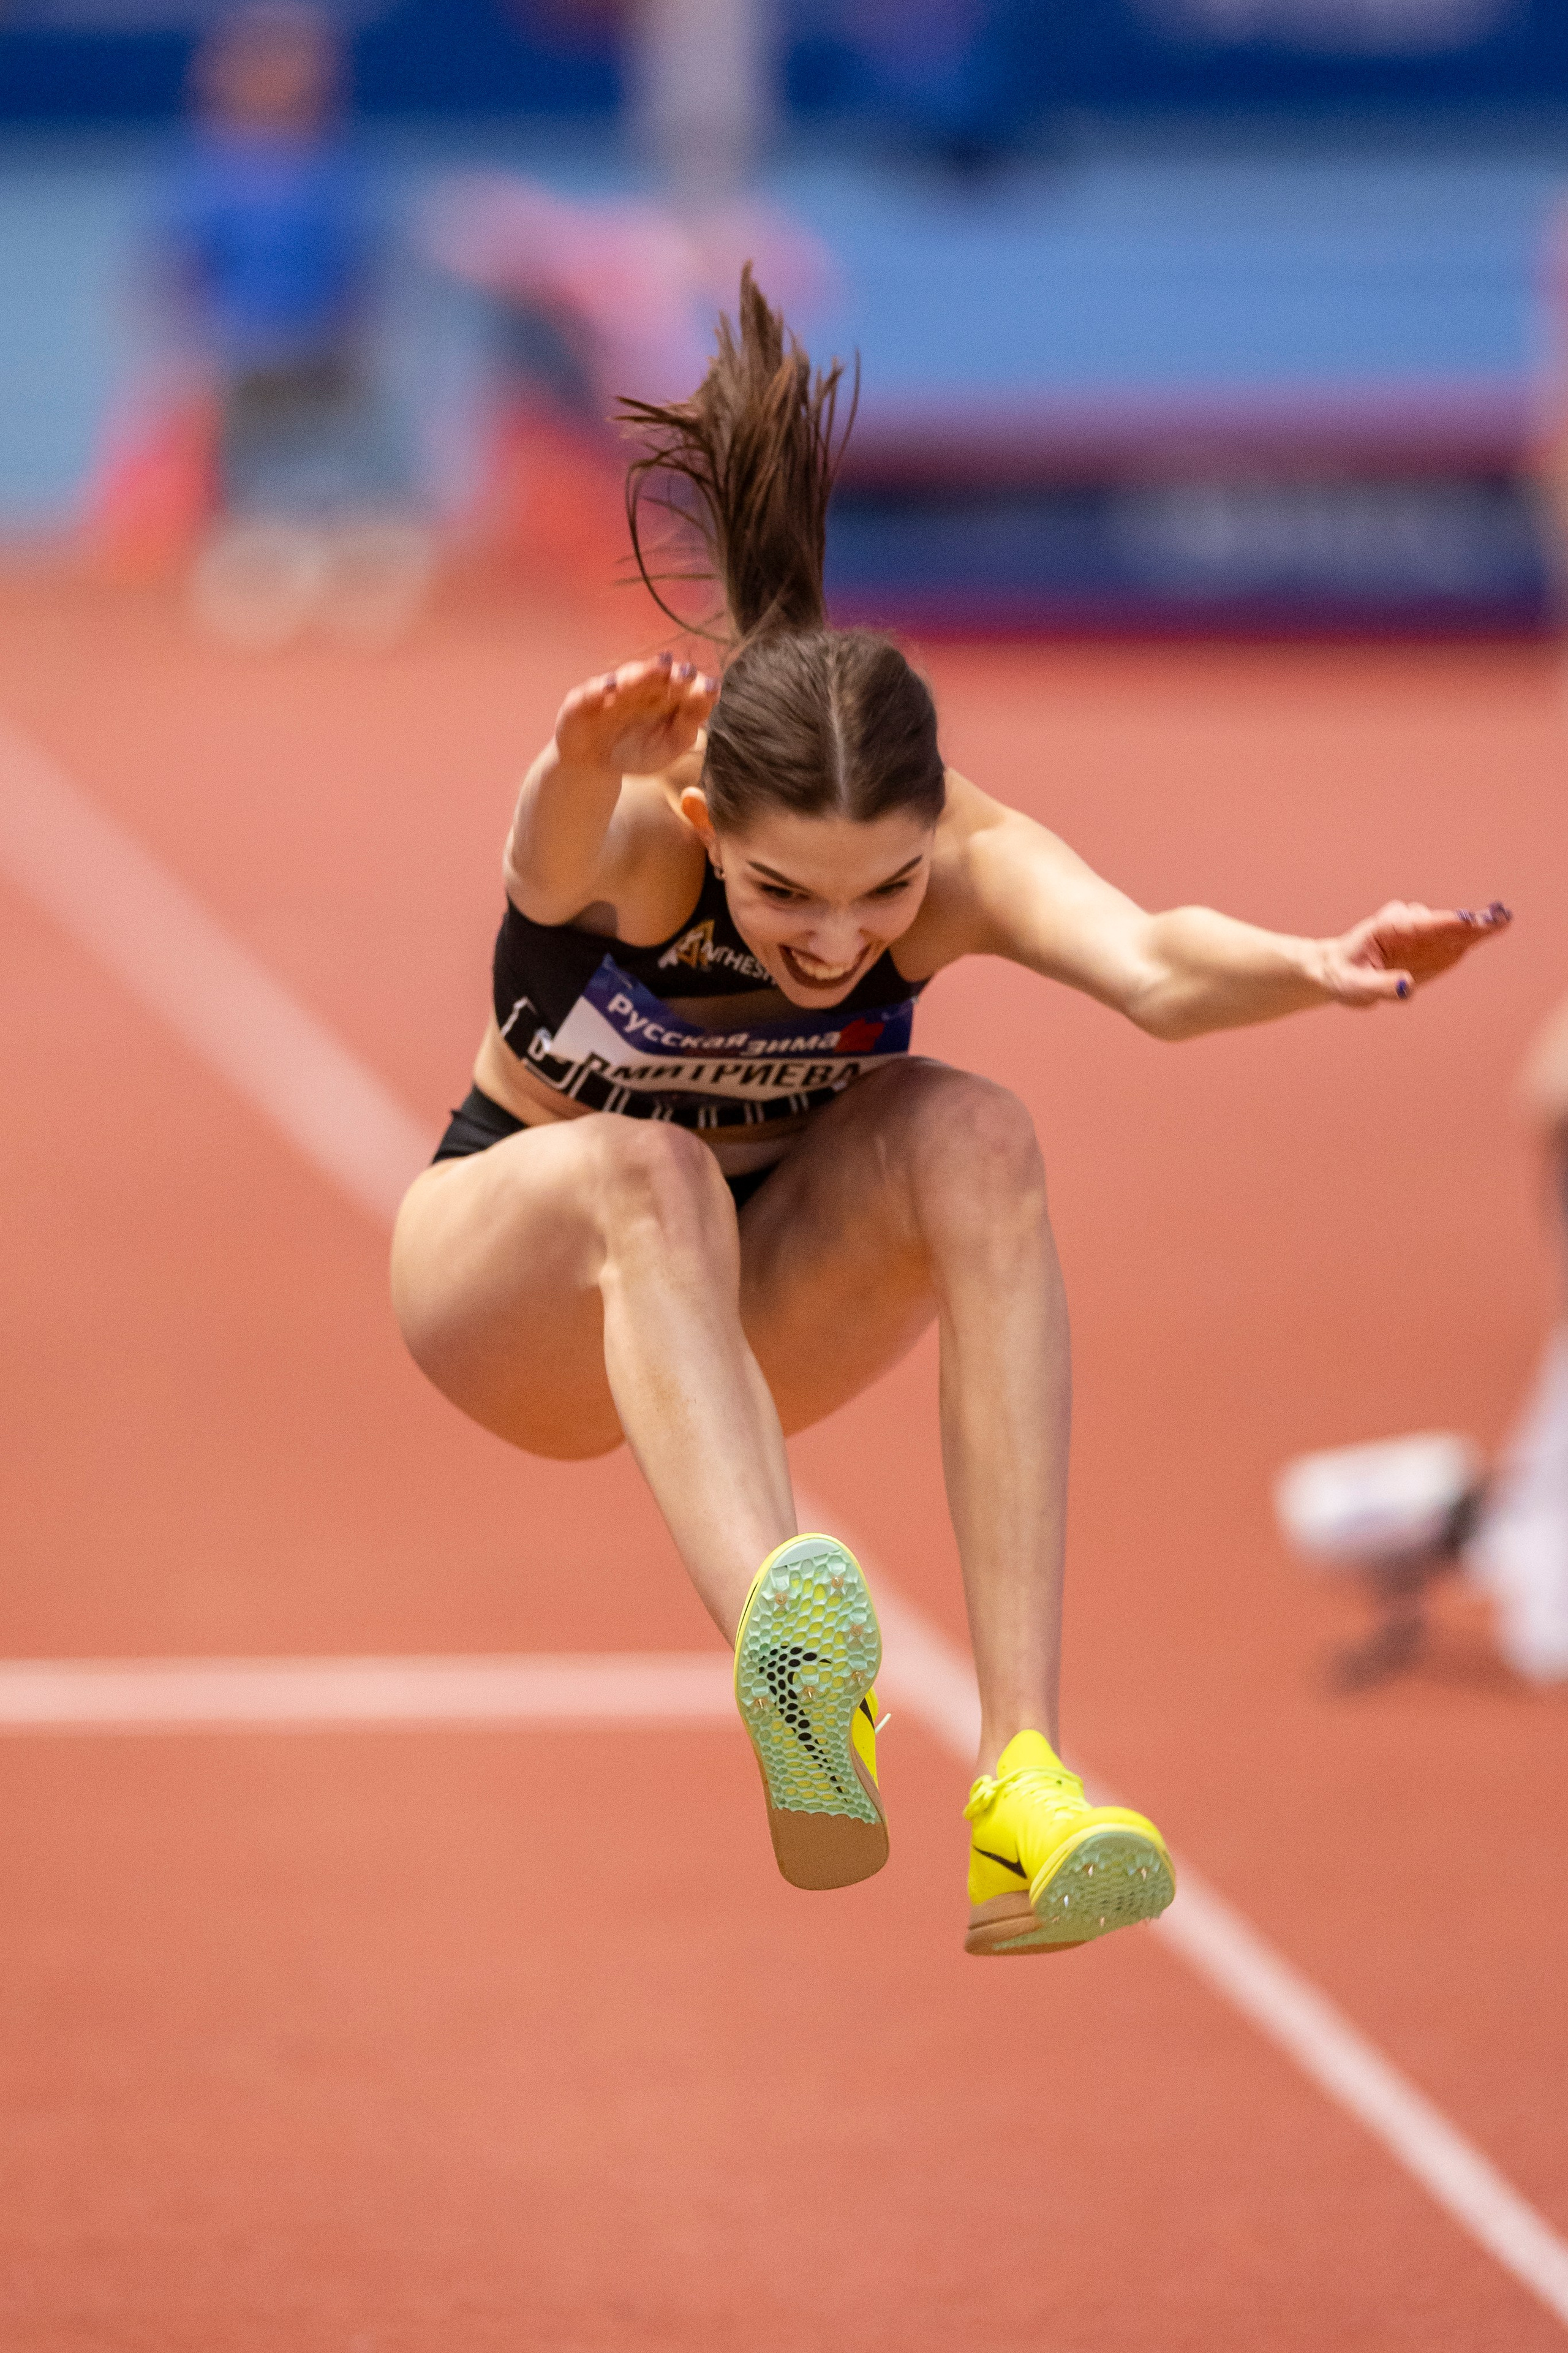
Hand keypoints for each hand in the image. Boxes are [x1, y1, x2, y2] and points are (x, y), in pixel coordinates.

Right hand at [553, 653, 717, 778]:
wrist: (593, 767)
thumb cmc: (635, 753)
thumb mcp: (667, 748)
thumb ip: (688, 727)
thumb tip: (710, 697)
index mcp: (663, 696)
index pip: (683, 685)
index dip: (696, 685)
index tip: (712, 689)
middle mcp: (639, 687)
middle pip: (658, 675)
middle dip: (673, 673)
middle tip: (688, 673)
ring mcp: (611, 690)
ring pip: (629, 677)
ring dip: (644, 672)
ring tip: (661, 667)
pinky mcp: (582, 699)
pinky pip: (591, 691)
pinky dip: (601, 687)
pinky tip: (612, 686)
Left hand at [1317, 899, 1511, 1008]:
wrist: (1339, 971)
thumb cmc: (1344, 978)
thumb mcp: (1355, 987)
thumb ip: (1381, 987)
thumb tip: (1407, 988)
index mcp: (1386, 929)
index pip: (1419, 925)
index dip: (1445, 923)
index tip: (1467, 920)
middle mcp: (1407, 924)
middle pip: (1442, 923)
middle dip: (1468, 923)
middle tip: (1497, 918)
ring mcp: (1422, 933)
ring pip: (1452, 929)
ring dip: (1476, 927)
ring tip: (1501, 922)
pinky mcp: (1432, 945)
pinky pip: (1456, 940)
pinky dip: (1474, 937)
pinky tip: (1496, 928)